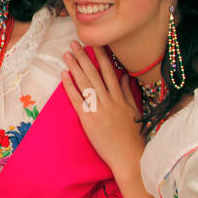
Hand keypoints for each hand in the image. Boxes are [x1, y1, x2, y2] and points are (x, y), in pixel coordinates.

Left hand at [60, 42, 144, 181]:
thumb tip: (125, 76)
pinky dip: (70, 86)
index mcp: (120, 96)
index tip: (95, 42)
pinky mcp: (88, 118)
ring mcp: (98, 108)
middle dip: (84, 56)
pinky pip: (77, 99)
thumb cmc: (132, 135)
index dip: (101, 55)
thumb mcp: (134, 110)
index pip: (110, 71)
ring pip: (85, 82)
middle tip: (75, 42)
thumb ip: (128, 92)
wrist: (129, 155)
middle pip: (95, 73)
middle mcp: (110, 99)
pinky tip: (64, 75)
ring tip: (67, 54)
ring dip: (75, 66)